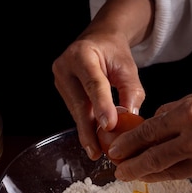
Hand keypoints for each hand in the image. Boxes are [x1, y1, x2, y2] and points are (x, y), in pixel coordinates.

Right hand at [53, 31, 144, 159]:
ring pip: (76, 111)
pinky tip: (94, 140)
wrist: (98, 41)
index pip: (94, 84)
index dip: (102, 106)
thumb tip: (130, 119)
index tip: (109, 126)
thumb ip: (131, 92)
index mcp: (82, 54)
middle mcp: (65, 66)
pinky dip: (87, 125)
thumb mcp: (128, 68)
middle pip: (79, 103)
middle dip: (89, 130)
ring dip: (88, 131)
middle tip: (97, 152)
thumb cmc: (114, 53)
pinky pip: (76, 111)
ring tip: (98, 151)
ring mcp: (60, 79)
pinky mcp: (62, 91)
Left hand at [105, 80, 191, 181]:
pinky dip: (169, 174)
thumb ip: (174, 110)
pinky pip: (185, 174)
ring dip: (148, 174)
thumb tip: (154, 123)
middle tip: (117, 170)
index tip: (115, 149)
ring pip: (168, 171)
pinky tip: (159, 173)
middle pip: (154, 158)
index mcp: (190, 114)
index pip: (149, 133)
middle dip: (132, 166)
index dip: (128, 144)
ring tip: (133, 174)